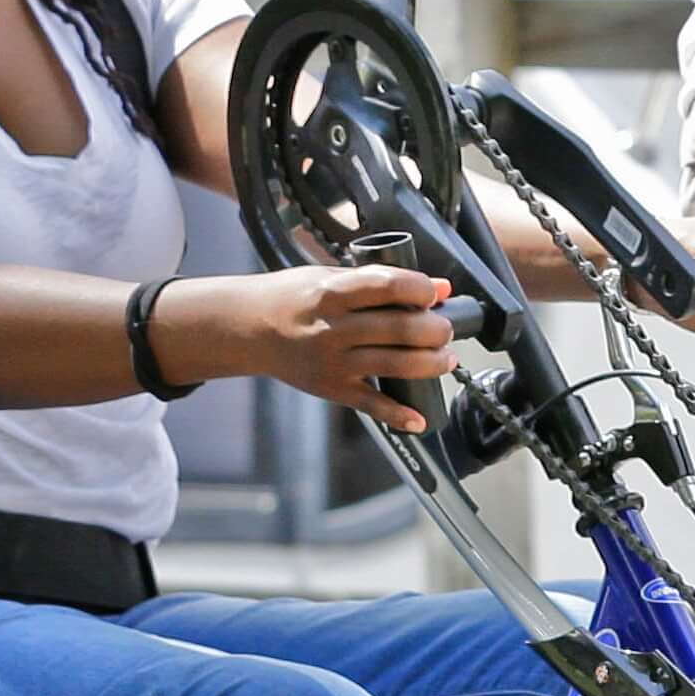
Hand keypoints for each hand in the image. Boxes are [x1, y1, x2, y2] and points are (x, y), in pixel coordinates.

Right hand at [159, 266, 457, 432]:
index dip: (420, 289)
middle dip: (435, 329)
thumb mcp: (330, 277)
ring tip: (445, 358)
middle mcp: (333, 328)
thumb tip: (439, 289)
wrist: (249, 328)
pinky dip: (399, 414)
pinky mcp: (331, 388)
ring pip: (395, 365)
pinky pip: (371, 404)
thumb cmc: (294, 297)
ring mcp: (332, 361)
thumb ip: (381, 282)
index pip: (388, 286)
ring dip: (431, 363)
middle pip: (400, 328)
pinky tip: (421, 418)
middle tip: (445, 329)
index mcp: (332, 292)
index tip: (435, 293)